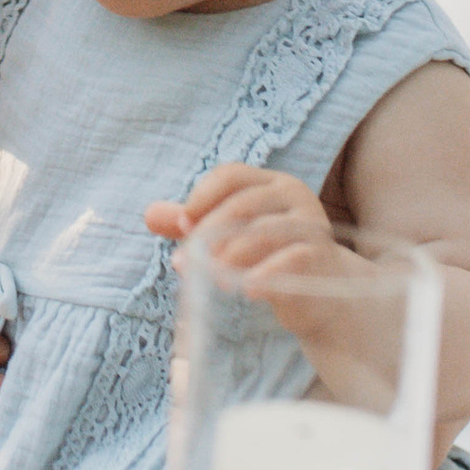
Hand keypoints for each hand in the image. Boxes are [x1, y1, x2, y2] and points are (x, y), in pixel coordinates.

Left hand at [150, 163, 393, 402]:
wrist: (320, 295)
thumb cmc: (269, 257)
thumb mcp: (231, 237)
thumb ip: (194, 224)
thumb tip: (148, 215)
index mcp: (271, 182)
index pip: (230, 174)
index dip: (202, 197)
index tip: (181, 226)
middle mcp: (294, 195)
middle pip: (242, 203)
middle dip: (209, 231)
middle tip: (186, 259)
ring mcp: (311, 224)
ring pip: (263, 232)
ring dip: (230, 255)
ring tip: (210, 275)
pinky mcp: (321, 256)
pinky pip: (290, 259)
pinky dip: (265, 274)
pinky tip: (245, 290)